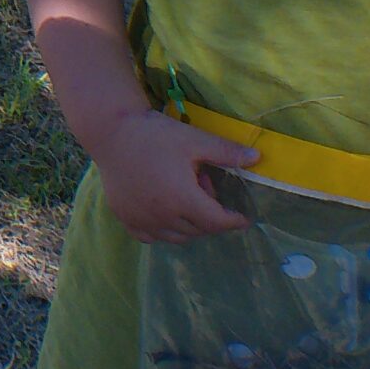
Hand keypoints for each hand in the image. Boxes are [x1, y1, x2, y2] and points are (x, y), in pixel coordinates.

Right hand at [92, 110, 259, 242]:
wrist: (111, 131)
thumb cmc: (155, 135)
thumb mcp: (194, 140)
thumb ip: (226, 153)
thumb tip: (258, 159)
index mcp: (183, 200)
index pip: (216, 223)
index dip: (233, 221)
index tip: (242, 218)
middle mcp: (163, 217)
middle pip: (198, 231)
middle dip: (209, 215)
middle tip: (203, 185)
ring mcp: (142, 220)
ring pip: (176, 237)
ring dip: (189, 225)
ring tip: (183, 195)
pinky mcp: (125, 218)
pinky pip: (151, 237)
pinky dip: (163, 230)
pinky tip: (163, 210)